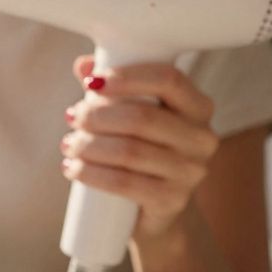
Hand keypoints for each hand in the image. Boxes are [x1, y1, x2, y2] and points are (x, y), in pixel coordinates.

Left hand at [63, 58, 218, 236]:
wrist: (155, 207)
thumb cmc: (141, 149)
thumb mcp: (131, 113)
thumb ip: (113, 87)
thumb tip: (85, 64)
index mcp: (198, 107)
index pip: (169, 80)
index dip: (127, 77)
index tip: (91, 83)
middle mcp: (202, 138)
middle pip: (142, 118)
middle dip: (98, 116)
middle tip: (72, 117)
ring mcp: (191, 172)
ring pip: (130, 151)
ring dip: (88, 146)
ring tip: (69, 145)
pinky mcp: (173, 201)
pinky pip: (125, 183)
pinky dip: (92, 174)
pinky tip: (73, 169)